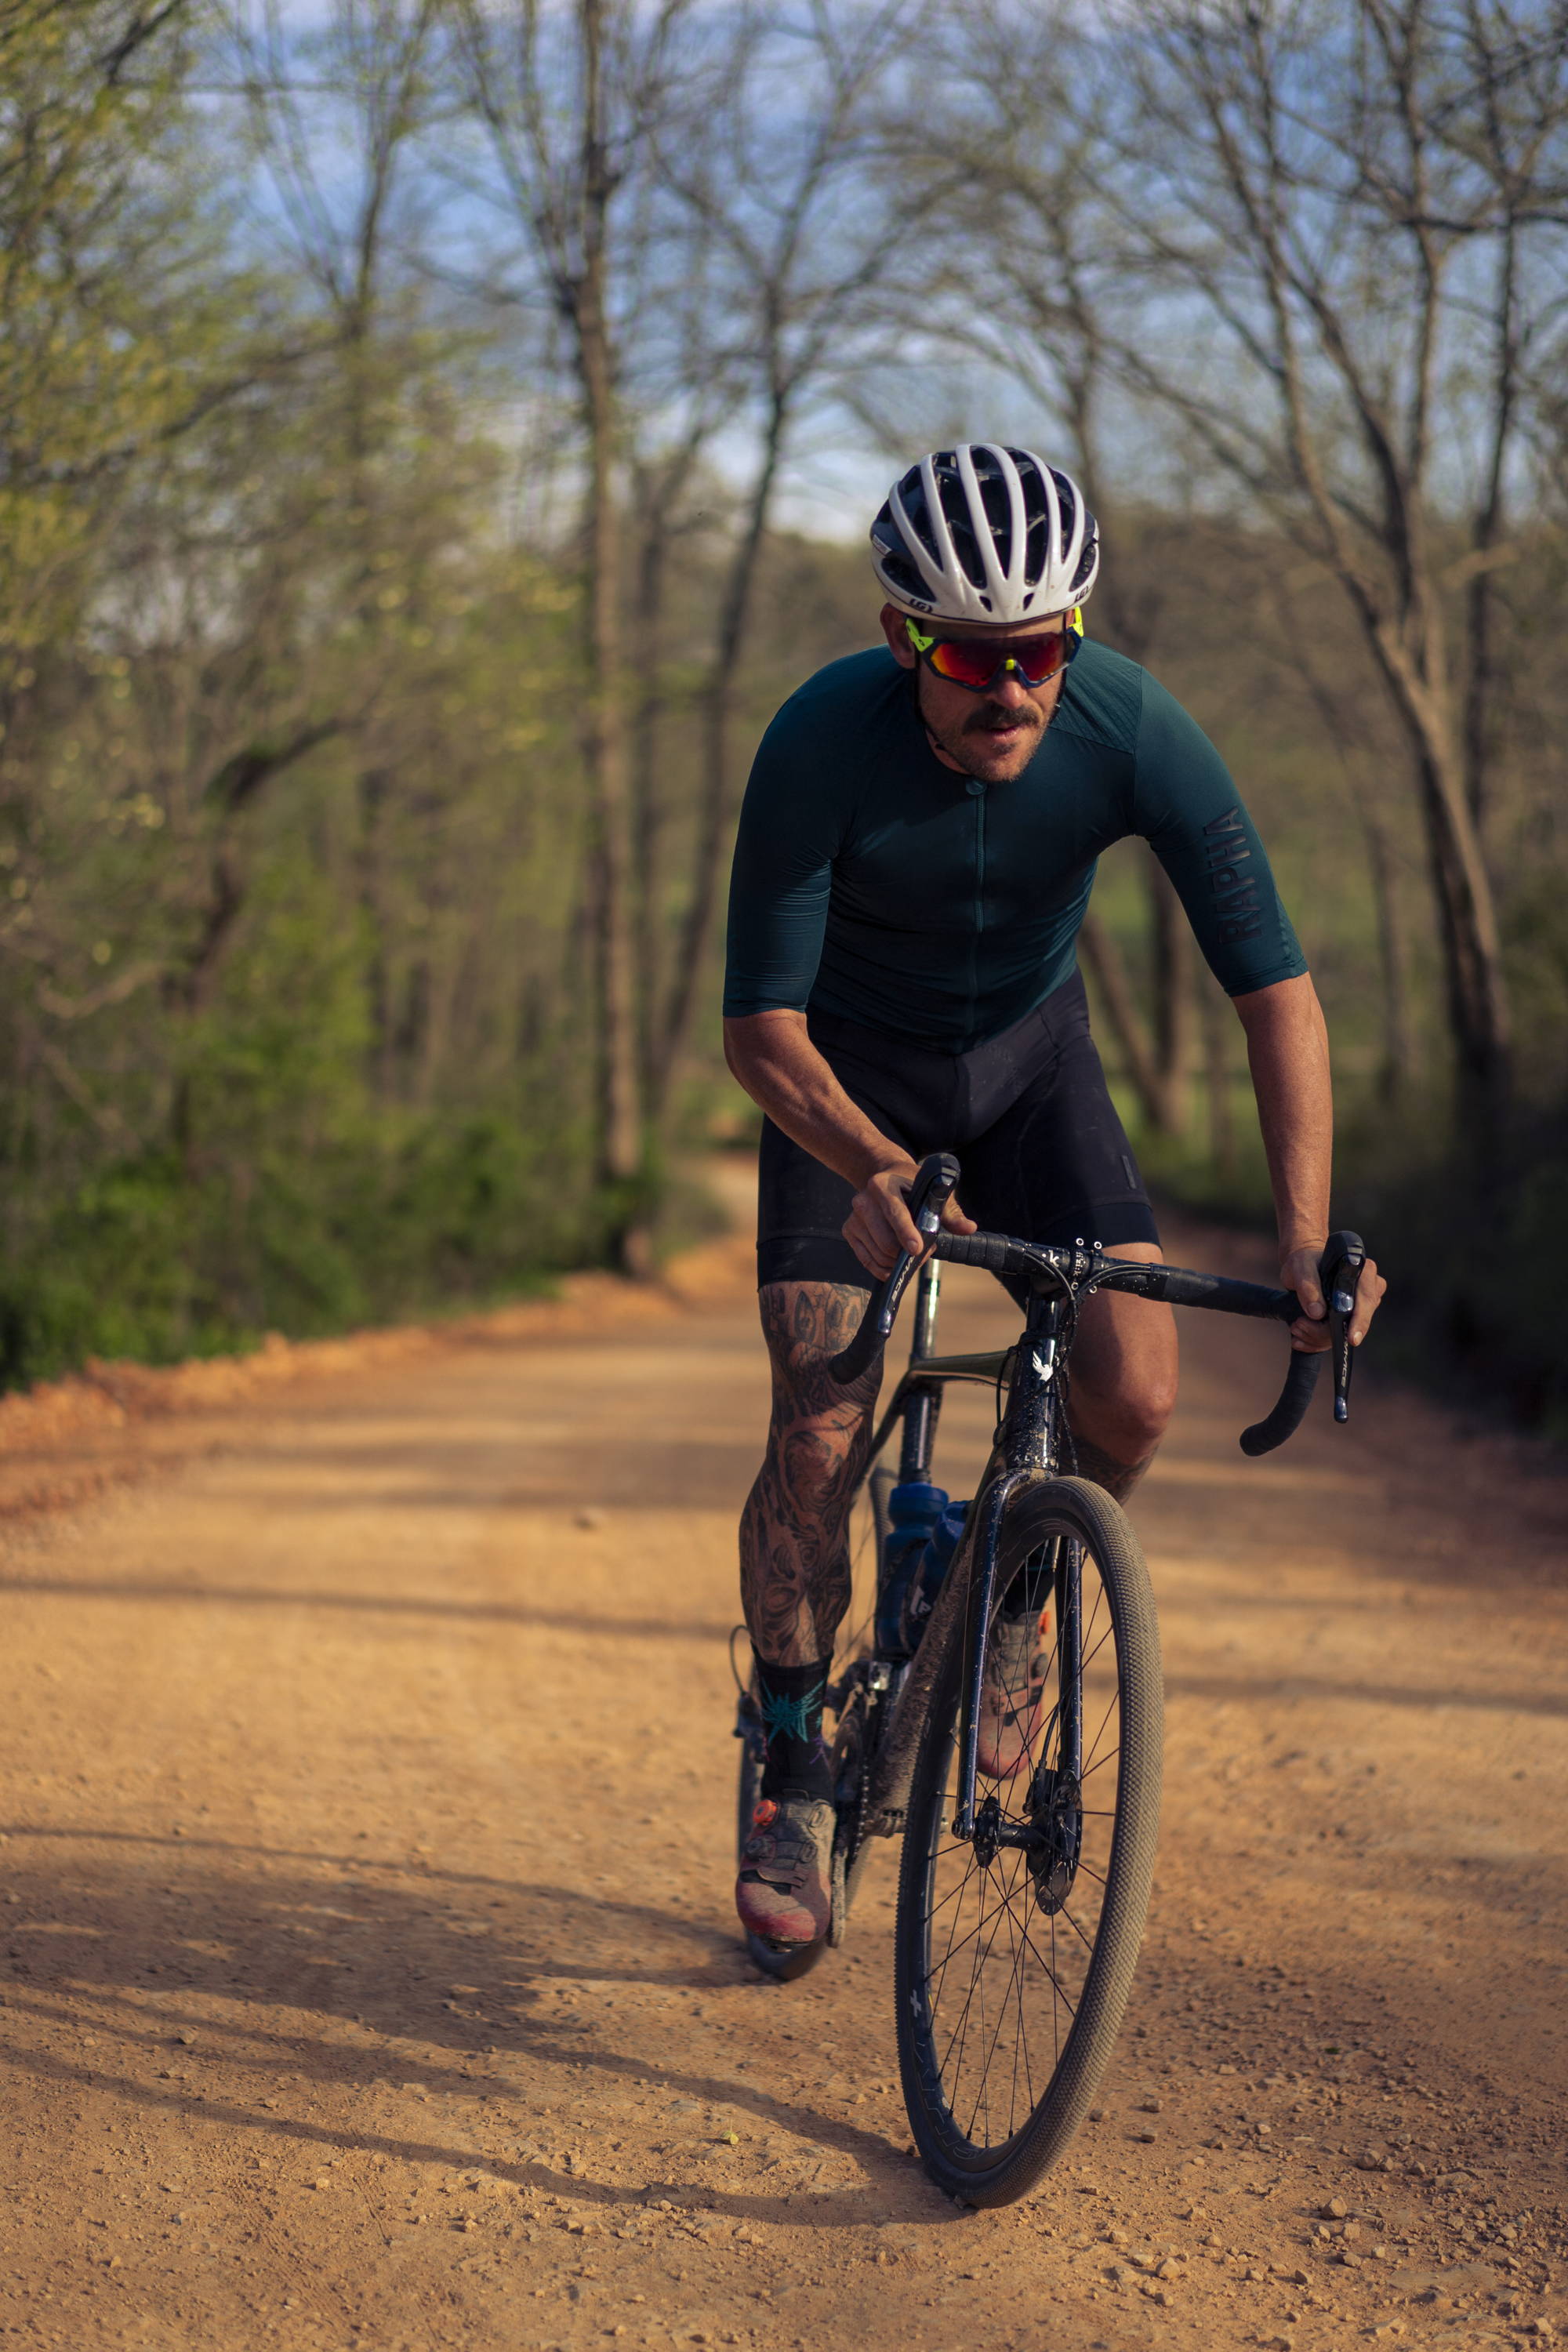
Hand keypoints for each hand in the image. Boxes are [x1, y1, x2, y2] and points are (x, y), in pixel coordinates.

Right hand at [842, 1159, 976, 1279]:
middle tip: (924, 1249)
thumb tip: (968, 1228)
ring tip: (912, 1251)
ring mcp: (853, 1217)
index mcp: (882, 1185)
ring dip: (898, 1261)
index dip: (906, 1232)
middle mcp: (862, 1200)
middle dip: (907, 1253)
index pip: (894, 1212)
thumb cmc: (911, 1187)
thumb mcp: (932, 1192)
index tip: (917, 1249)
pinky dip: (884, 1268)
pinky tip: (896, 1265)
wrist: (885, 1178)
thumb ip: (950, 1212)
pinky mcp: (849, 1231)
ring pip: (878, 1254)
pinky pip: (867, 1261)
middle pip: (885, 1241)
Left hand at [1281, 1242, 1385, 1352]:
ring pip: (1344, 1334)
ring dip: (1316, 1336)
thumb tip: (1317, 1312)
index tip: (1351, 1338)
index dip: (1360, 1319)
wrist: (1303, 1268)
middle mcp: (1368, 1291)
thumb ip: (1308, 1286)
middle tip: (1299, 1325)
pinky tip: (1299, 1337)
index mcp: (1362, 1272)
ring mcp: (1361, 1308)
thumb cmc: (1305, 1262)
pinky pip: (1335, 1339)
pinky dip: (1315, 1341)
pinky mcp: (1349, 1321)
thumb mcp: (1301, 1267)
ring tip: (1296, 1326)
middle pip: (1356, 1321)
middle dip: (1325, 1330)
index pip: (1366, 1298)